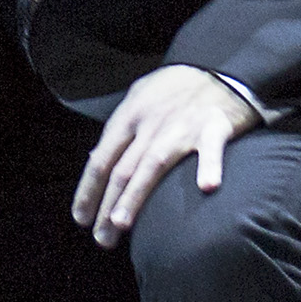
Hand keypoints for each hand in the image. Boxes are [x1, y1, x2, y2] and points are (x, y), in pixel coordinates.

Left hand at [70, 65, 260, 245]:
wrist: (219, 64)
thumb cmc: (176, 87)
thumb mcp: (140, 98)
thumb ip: (122, 129)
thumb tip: (97, 158)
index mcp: (130, 116)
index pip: (101, 159)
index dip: (88, 190)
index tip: (81, 218)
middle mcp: (151, 123)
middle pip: (122, 168)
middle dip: (107, 205)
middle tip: (100, 237)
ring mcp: (182, 125)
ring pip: (153, 163)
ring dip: (136, 194)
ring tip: (121, 222)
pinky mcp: (215, 126)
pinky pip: (211, 149)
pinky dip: (209, 166)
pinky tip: (206, 187)